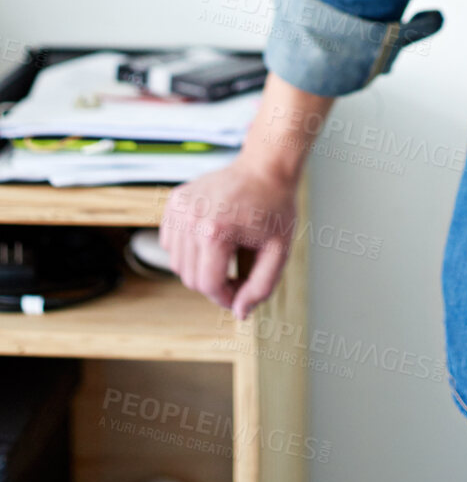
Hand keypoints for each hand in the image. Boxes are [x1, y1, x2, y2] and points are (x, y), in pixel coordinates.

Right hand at [158, 155, 297, 320]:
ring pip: (177, 264)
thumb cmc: (276, 208)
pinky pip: (170, 243)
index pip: (208, 286)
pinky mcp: (174, 201)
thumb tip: (239, 313)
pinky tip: (210, 236)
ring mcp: (179, 208)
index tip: (242, 292)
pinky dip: (187, 248)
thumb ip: (261, 287)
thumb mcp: (279, 250)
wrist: (266, 167)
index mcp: (215, 232)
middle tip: (238, 273)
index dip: (227, 297)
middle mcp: (190, 219)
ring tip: (227, 252)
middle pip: (190, 278)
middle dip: (215, 283)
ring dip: (200, 266)